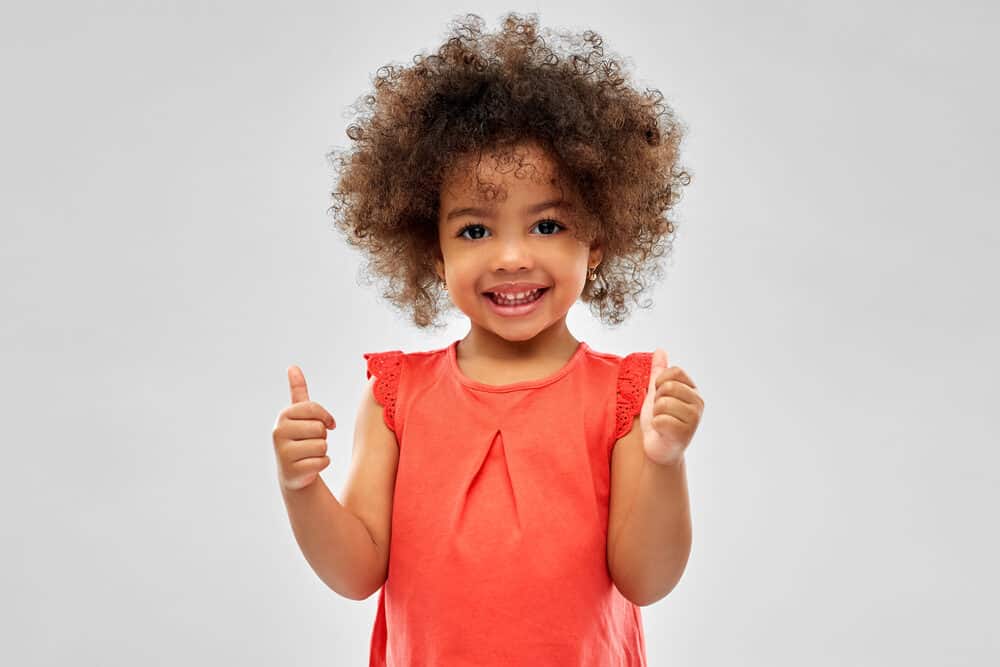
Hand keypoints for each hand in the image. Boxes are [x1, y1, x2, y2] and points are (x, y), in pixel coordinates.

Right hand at [272, 365, 336, 491]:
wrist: (294, 472)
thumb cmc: (301, 438)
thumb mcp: (299, 415)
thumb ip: (297, 391)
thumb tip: (292, 366)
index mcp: (283, 416)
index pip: (314, 409)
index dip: (326, 417)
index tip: (326, 423)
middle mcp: (279, 432)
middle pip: (319, 428)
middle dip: (322, 435)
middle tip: (310, 442)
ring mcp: (283, 452)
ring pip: (322, 445)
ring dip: (322, 450)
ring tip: (309, 453)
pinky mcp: (293, 471)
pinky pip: (323, 461)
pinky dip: (322, 463)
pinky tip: (310, 465)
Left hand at [639, 348, 703, 465]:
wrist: (658, 449)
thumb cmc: (658, 421)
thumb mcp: (656, 392)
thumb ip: (658, 371)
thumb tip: (660, 350)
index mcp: (692, 390)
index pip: (674, 372)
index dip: (660, 382)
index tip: (660, 396)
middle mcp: (698, 402)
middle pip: (668, 387)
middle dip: (657, 400)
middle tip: (660, 412)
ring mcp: (694, 418)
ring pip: (663, 403)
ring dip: (655, 414)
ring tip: (662, 422)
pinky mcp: (686, 433)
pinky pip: (660, 420)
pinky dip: (656, 426)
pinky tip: (662, 432)